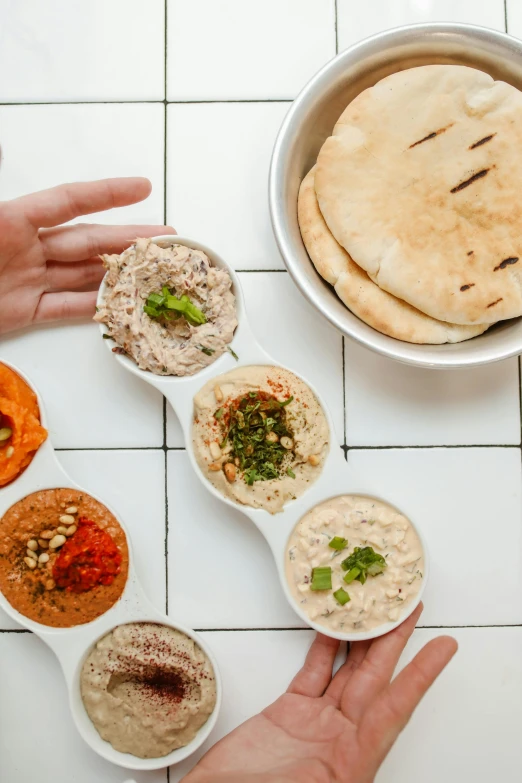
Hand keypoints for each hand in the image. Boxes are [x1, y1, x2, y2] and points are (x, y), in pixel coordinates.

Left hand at [0, 177, 173, 334]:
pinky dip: (91, 305)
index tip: (143, 188)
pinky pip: (64, 306)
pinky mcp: (23, 310)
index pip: (68, 201)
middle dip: (128, 237)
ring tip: (151, 270)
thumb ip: (4, 208)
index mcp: (12, 221)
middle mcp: (26, 247)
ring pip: (82, 272)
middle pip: (87, 239)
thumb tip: (4, 146)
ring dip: (117, 271)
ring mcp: (27, 279)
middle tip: (164, 238)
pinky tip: (118, 302)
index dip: (106, 194)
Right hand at [183, 605, 456, 782]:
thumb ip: (323, 776)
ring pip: (346, 670)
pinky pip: (313, 672)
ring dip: (361, 639)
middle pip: (375, 678)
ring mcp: (316, 722)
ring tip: (375, 608)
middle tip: (409, 607)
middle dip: (394, 642)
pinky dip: (322, 649)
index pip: (396, 706)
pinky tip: (329, 627)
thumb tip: (345, 767)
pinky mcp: (288, 712)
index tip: (444, 647)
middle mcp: (341, 736)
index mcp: (354, 757)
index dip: (421, 674)